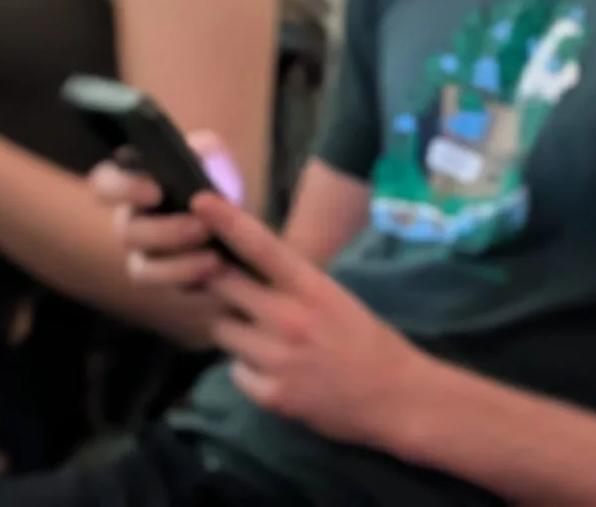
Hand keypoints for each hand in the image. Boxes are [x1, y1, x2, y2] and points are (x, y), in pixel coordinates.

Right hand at [91, 129, 245, 290]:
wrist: (236, 222)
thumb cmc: (214, 182)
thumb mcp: (214, 159)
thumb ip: (205, 150)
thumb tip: (200, 152)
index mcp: (132, 184)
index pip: (104, 184)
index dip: (121, 188)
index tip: (156, 191)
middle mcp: (129, 221)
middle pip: (127, 231)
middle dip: (166, 231)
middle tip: (203, 227)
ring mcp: (141, 255)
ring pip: (140, 268)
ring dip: (177, 265)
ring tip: (214, 258)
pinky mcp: (162, 281)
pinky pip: (164, 289)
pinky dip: (189, 281)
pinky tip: (216, 272)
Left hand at [192, 192, 429, 450]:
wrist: (395, 395)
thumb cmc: (365, 338)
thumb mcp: (332, 295)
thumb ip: (290, 281)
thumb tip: (246, 263)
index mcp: (310, 286)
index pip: (261, 245)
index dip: (227, 221)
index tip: (200, 201)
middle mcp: (289, 318)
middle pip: (222, 285)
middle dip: (217, 281)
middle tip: (230, 288)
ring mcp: (278, 359)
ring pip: (222, 329)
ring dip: (233, 330)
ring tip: (261, 337)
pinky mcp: (272, 395)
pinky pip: (235, 372)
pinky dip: (247, 370)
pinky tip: (271, 370)